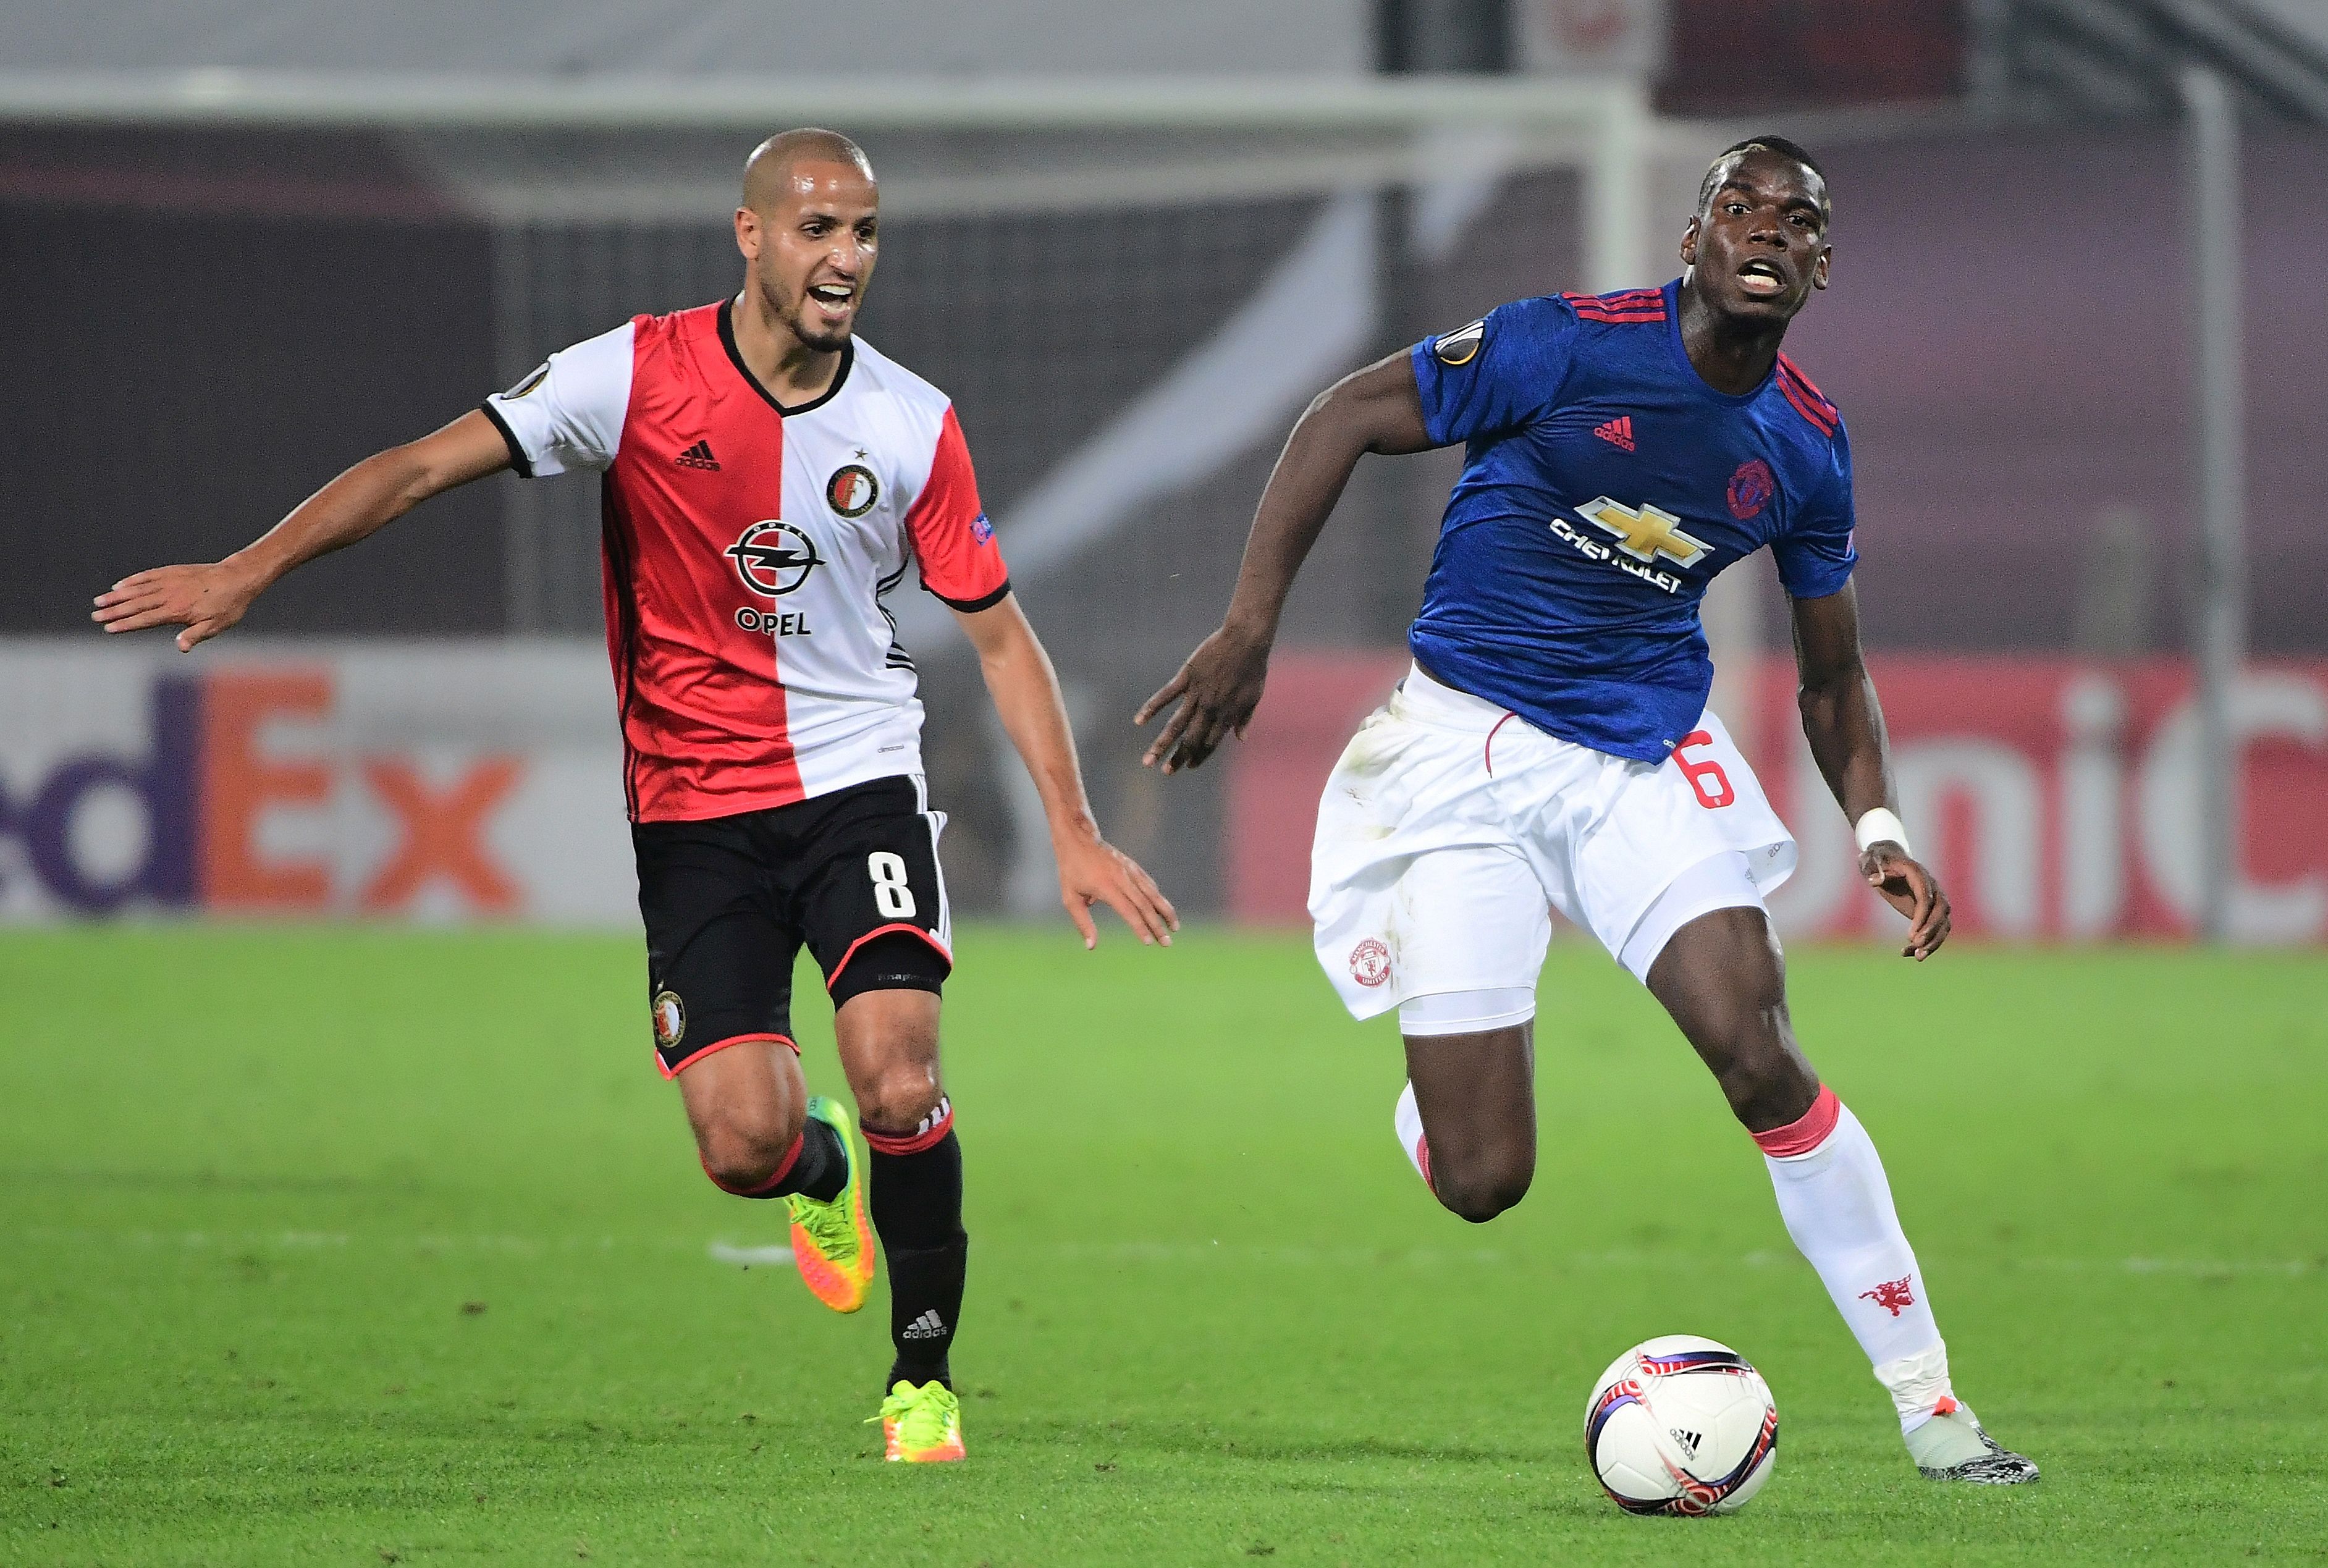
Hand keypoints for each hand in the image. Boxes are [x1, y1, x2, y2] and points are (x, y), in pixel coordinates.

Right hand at [92, 560, 264, 650]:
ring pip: (138, 589)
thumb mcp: (215, 626)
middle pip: (135, 604)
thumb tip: (180, 647)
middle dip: (114, 611)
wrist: (237, 578)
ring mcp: (169, 581)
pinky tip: (120, 585)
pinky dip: (133, 581)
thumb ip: (195, 636)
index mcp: (177, 611)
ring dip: (117, 596)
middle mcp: (169, 595)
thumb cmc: (227, 606)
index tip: (108, 628)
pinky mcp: (172, 571)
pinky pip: (148, 576)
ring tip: (99, 601)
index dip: (126, 624)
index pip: (145, 619)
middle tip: (95, 615)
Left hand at [1054, 827, 1178, 949]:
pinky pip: (1149, 884)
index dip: (1140, 927)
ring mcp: (1129, 870)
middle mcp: (1122, 878)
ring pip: (1153, 893)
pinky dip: (1158, 898)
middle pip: (1145, 905)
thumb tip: (1091, 947)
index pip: (1129, 911)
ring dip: (1165, 912)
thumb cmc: (1071, 870)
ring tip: (1175, 927)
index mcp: (1107, 887)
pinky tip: (1163, 909)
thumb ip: (1083, 923)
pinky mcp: (1132, 866)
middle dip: (1158, 926)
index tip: (1149, 942)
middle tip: (1167, 943)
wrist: (1078, 837)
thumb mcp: (1070, 898)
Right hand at [1133, 624, 1270, 774]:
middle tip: (1165, 772)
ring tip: (1148, 761)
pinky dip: (1151, 708)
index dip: (1199, 756)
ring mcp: (1196, 694)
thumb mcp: (1254, 696)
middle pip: (1190, 740)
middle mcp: (1210, 709)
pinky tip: (1139, 721)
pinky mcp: (1186, 677)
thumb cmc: (1253, 667)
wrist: (1245, 640)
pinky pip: (1165, 695)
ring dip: (1161, 745)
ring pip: (1175, 725)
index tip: (1189, 765)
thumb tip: (1241, 739)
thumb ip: (1245, 719)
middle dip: (1177, 758)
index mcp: (1227, 715)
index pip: (1210, 743)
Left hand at [1862, 843, 1949, 959]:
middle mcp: (1932, 887)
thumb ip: (1874, 869)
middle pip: (1941, 911)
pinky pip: (1935, 929)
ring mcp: (1934, 899)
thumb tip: (1874, 881)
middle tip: (1916, 945)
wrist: (1887, 859)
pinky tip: (1908, 954)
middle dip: (1931, 930)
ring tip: (1918, 957)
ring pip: (1943, 923)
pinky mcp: (1929, 911)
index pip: (1926, 897)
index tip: (1911, 935)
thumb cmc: (1878, 860)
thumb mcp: (1871, 861)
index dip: (1921, 916)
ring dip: (1934, 942)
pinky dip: (1927, 943)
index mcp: (1918, 874)